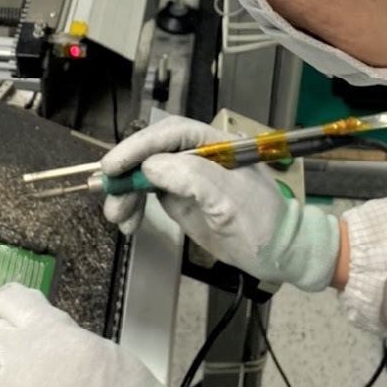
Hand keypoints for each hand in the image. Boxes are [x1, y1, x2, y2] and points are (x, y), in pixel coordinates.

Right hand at [101, 116, 340, 291]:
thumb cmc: (262, 222)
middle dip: (126, 173)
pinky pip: (149, 195)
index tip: (114, 165)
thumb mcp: (228, 199)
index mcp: (214, 144)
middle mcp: (198, 155)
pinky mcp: (182, 198)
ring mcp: (188, 177)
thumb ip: (191, 177)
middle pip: (151, 153)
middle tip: (107, 194)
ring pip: (145, 175)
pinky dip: (134, 206)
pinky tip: (128, 223)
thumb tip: (150, 166)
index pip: (169, 134)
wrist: (279, 252)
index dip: (138, 146)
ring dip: (126, 193)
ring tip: (117, 217)